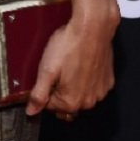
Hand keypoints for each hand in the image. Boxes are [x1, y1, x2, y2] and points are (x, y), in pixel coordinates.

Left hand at [25, 5, 118, 119]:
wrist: (92, 29)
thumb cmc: (68, 47)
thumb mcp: (46, 70)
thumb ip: (38, 94)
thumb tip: (31, 111)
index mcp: (71, 102)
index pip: (49, 107)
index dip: (42, 93)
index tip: (42, 78)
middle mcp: (88, 102)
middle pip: (66, 105)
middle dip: (57, 93)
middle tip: (53, 72)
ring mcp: (100, 92)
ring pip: (80, 97)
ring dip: (71, 88)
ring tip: (66, 67)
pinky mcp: (108, 82)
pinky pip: (92, 88)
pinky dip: (85, 81)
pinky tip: (79, 65)